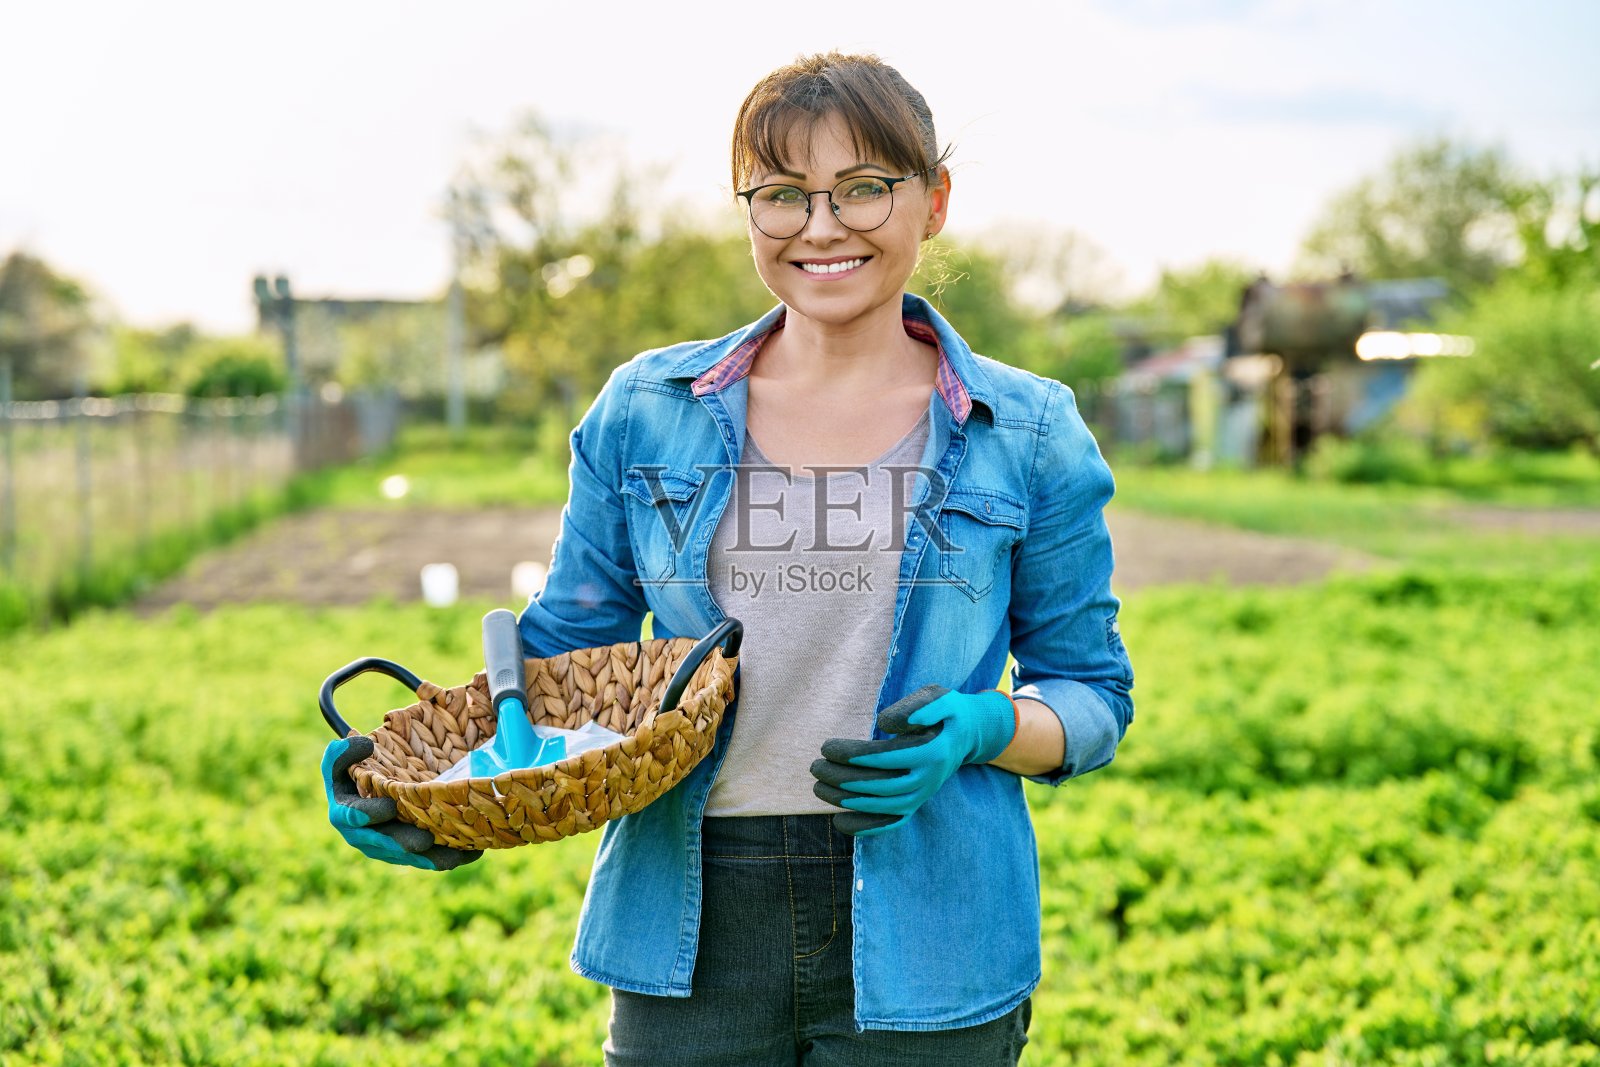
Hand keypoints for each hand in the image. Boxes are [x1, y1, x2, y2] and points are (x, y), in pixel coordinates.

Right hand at [322, 736, 481, 870]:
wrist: (365, 793)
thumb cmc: (353, 773)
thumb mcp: (340, 760)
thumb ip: (344, 752)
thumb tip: (365, 744)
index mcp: (344, 814)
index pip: (352, 816)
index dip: (368, 813)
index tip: (389, 807)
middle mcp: (363, 837)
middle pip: (385, 843)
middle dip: (405, 842)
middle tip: (425, 841)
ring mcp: (385, 848)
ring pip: (409, 857)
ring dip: (431, 858)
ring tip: (454, 856)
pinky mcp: (406, 854)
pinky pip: (426, 859)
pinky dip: (448, 858)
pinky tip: (471, 854)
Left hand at [810, 685, 1016, 836]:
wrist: (967, 733)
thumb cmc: (944, 710)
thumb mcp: (936, 697)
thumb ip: (915, 707)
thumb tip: (886, 722)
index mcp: (931, 751)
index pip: (885, 757)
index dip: (853, 754)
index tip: (826, 747)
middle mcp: (928, 778)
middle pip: (880, 785)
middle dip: (842, 778)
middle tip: (814, 767)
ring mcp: (923, 794)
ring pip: (882, 806)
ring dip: (847, 802)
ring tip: (818, 788)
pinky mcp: (917, 803)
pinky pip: (892, 823)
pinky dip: (866, 828)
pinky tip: (838, 822)